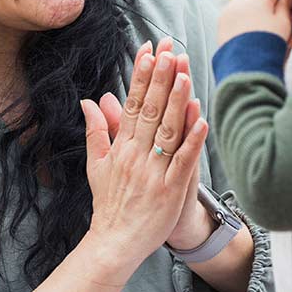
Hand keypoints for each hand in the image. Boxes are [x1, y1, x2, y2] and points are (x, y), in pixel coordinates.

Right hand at [80, 39, 208, 272]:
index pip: (132, 104)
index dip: (141, 76)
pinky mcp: (170, 190)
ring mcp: (153, 172)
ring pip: (167, 130)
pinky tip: (201, 118)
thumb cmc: (108, 204)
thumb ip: (96, 130)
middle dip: (161, 77)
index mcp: (120, 147)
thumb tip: (90, 101)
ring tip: (184, 72)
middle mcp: (136, 155)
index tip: (149, 50)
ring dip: (177, 100)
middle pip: (151, 110)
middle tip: (170, 49)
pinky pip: (183, 161)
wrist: (113, 242)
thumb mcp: (95, 165)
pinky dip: (193, 140)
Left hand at [217, 0, 291, 46]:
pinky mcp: (221, 24)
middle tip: (277, 26)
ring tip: (265, 35)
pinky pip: (236, 20)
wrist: (246, 61)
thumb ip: (285, 5)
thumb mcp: (283, 21)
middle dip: (268, 10)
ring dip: (256, 18)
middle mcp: (240, 0)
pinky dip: (244, 26)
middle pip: (258, 0)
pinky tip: (252, 38)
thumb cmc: (269, 39)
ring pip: (247, 11)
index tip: (288, 8)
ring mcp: (228, 12)